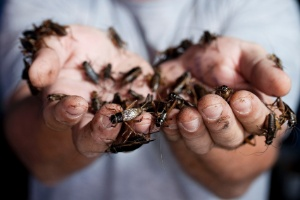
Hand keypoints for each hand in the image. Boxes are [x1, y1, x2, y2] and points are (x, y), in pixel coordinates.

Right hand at [6, 24, 153, 182]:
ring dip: (133, 129)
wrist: (103, 51)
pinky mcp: (140, 107)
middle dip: (100, 132)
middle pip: (91, 138)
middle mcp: (90, 117)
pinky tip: (165, 114)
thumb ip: (47, 58)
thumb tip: (37, 77)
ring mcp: (117, 115)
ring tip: (144, 121)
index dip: (64, 114)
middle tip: (110, 119)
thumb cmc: (75, 48)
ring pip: (123, 133)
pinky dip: (157, 118)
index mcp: (64, 104)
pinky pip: (149, 118)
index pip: (58, 116)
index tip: (75, 104)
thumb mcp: (58, 44)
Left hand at [158, 36, 290, 196]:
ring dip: (194, 131)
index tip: (241, 98)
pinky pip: (175, 136)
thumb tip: (284, 86)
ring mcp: (203, 132)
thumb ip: (262, 70)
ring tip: (187, 115)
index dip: (251, 113)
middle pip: (230, 136)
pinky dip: (171, 128)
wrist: (190, 62)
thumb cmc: (224, 58)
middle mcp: (230, 128)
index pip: (259, 121)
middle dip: (220, 122)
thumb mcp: (245, 56)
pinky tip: (169, 117)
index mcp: (253, 112)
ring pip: (202, 142)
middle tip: (210, 104)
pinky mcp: (178, 130)